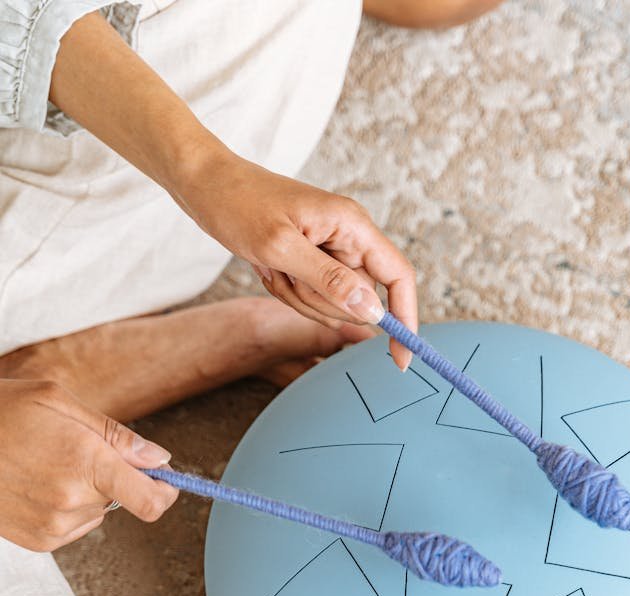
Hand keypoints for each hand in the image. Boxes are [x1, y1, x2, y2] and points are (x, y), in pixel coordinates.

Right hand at [0, 378, 177, 551]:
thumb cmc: (1, 410)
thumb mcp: (59, 401)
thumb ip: (115, 435)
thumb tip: (158, 459)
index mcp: (86, 463)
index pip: (151, 500)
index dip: (166, 491)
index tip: (165, 481)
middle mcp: (72, 502)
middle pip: (122, 500)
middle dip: (111, 476)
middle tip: (74, 449)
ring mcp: (53, 526)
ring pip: (96, 513)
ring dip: (85, 493)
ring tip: (45, 464)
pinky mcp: (37, 541)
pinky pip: (72, 526)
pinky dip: (64, 508)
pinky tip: (34, 484)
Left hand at [177, 156, 417, 368]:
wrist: (207, 185)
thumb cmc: (239, 204)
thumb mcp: (280, 247)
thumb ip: (329, 281)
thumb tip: (372, 312)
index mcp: (353, 226)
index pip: (399, 277)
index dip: (405, 319)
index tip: (401, 358)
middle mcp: (349, 239)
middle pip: (359, 301)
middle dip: (320, 302)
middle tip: (284, 273)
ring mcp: (332, 251)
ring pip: (333, 305)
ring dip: (299, 297)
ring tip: (272, 265)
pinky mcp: (313, 260)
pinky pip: (312, 298)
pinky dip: (288, 292)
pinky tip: (268, 267)